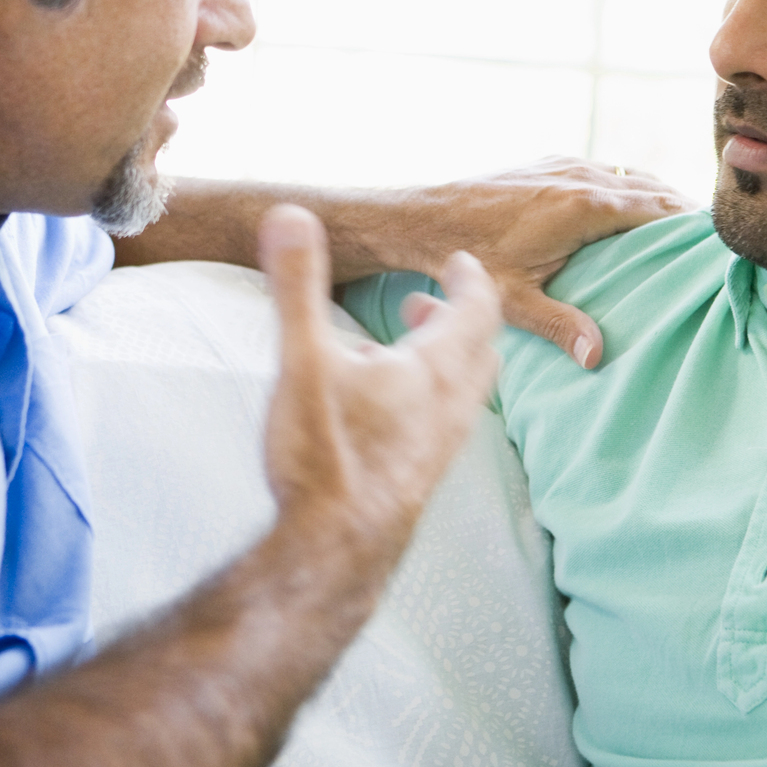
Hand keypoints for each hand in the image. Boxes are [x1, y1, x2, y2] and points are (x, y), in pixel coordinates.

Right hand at [259, 205, 500, 563]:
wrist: (334, 554)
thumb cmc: (325, 457)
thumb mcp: (303, 360)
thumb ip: (297, 286)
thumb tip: (289, 212)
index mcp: (433, 371)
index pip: (476, 311)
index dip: (469, 280)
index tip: (458, 261)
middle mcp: (448, 411)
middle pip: (477, 354)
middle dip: (458, 321)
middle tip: (426, 304)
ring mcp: (437, 451)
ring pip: (459, 396)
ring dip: (440, 364)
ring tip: (394, 353)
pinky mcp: (416, 482)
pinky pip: (436, 430)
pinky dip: (421, 405)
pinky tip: (374, 415)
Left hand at [404, 157, 692, 369]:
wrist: (423, 216)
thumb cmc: (471, 257)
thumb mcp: (516, 300)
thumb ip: (562, 325)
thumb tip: (599, 357)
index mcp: (585, 206)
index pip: (658, 210)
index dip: (693, 224)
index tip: (723, 241)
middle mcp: (581, 177)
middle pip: (652, 189)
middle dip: (685, 211)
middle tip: (718, 237)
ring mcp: (565, 165)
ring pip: (630, 175)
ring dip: (658, 196)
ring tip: (687, 224)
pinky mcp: (549, 164)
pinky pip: (605, 171)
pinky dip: (629, 187)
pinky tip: (635, 210)